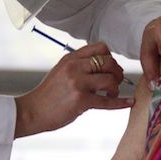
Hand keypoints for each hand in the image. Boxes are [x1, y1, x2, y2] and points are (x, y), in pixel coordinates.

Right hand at [14, 42, 131, 137]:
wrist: (32, 111)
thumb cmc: (47, 95)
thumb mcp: (60, 71)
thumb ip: (78, 66)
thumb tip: (102, 66)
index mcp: (70, 58)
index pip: (100, 48)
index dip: (111, 57)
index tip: (111, 67)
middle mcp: (75, 67)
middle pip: (109, 62)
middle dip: (118, 72)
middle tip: (117, 81)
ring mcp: (78, 83)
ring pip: (110, 80)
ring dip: (116, 87)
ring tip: (111, 93)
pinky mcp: (81, 101)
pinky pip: (107, 101)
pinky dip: (121, 102)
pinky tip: (128, 103)